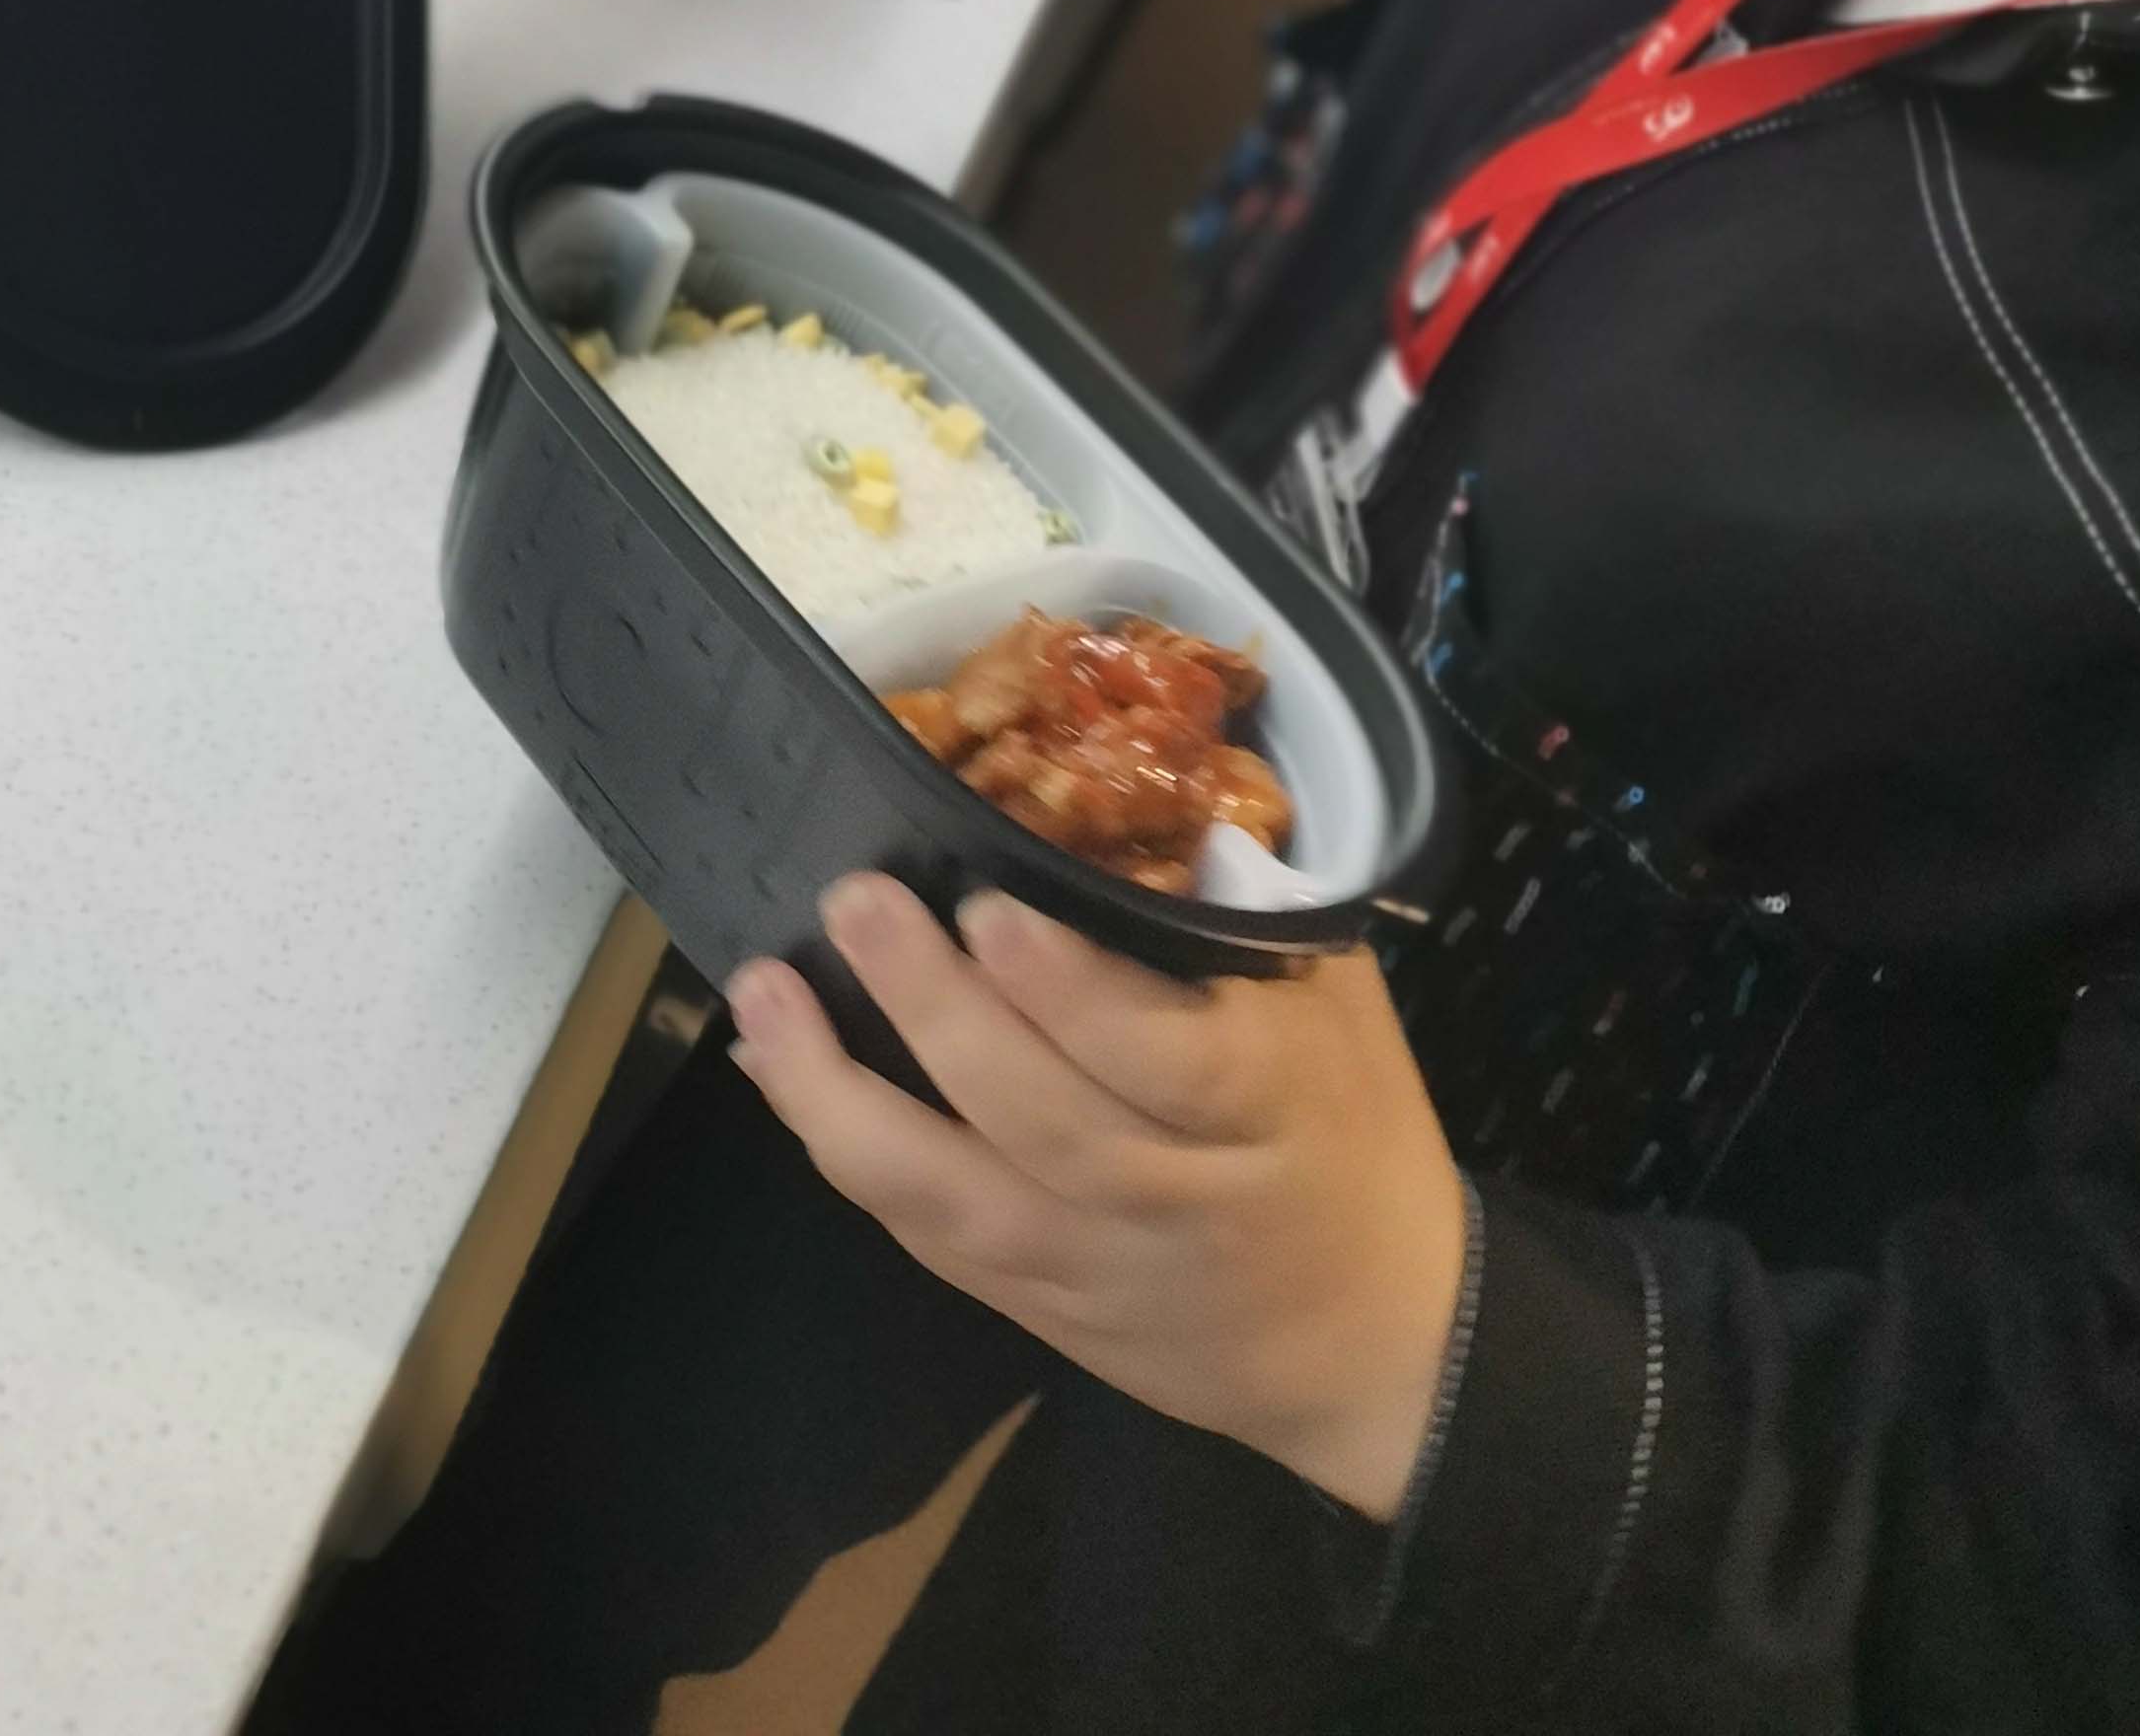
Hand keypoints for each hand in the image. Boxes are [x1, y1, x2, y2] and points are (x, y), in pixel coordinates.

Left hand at [728, 878, 1466, 1523]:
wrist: (1376, 1341)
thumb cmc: (1358, 1130)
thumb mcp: (1341, 1003)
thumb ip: (1250, 912)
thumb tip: (1145, 797)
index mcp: (1263, 1107)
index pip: (1160, 1057)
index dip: (1067, 991)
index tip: (990, 905)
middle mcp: (1168, 1195)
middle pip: (1036, 1119)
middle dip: (931, 1010)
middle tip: (854, 901)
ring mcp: (1091, 1264)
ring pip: (953, 1197)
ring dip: (841, 1096)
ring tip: (764, 995)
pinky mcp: (1036, 1308)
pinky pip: (928, 1236)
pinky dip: (849, 1158)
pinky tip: (783, 1079)